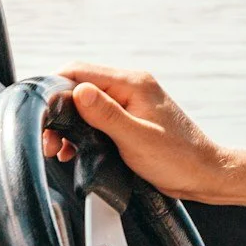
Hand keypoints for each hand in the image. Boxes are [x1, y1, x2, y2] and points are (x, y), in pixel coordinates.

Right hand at [42, 65, 227, 201]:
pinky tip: (75, 151)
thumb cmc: (177, 158)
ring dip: (68, 125)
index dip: (54, 92)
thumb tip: (78, 91)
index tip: (42, 118)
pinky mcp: (129, 118)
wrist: (203, 174)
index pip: (79, 71)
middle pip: (78, 86)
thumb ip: (107, 114)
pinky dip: (80, 132)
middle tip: (51, 142)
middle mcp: (130, 87)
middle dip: (58, 112)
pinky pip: (95, 117)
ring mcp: (129, 102)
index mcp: (133, 83)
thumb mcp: (137, 138)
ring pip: (84, 103)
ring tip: (60, 150)